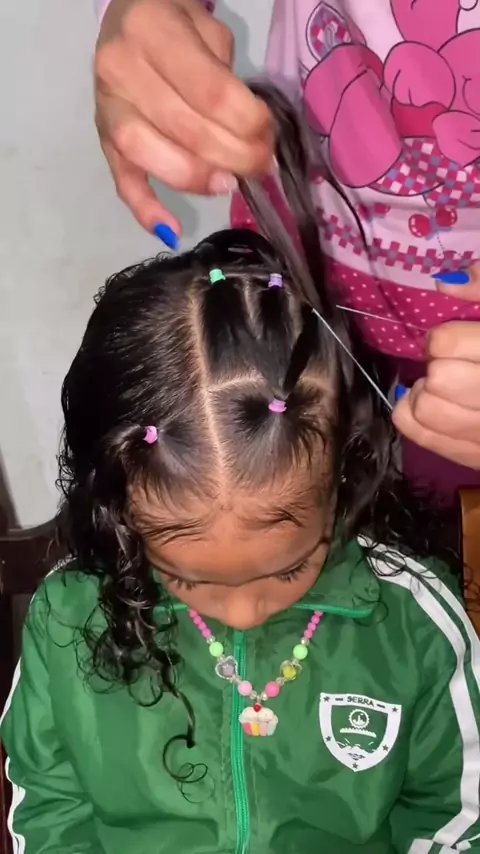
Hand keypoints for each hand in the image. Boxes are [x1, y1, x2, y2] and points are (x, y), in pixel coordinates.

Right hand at [94, 0, 272, 236]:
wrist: (129, 19)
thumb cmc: (178, 26)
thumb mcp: (210, 33)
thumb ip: (228, 82)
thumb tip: (255, 141)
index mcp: (152, 31)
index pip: (211, 93)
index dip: (248, 124)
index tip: (268, 137)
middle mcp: (121, 68)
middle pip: (186, 130)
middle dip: (234, 156)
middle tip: (259, 165)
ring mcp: (106, 108)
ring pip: (150, 155)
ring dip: (198, 179)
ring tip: (228, 182)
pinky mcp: (102, 140)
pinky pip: (122, 180)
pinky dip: (146, 209)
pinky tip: (171, 228)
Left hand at [393, 266, 479, 469]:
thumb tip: (446, 283)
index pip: (445, 344)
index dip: (443, 337)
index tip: (456, 339)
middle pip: (436, 379)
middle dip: (437, 366)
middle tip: (452, 365)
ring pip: (425, 412)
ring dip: (425, 394)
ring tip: (445, 387)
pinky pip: (428, 441)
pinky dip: (418, 420)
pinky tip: (437, 407)